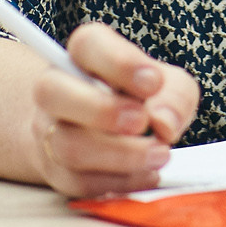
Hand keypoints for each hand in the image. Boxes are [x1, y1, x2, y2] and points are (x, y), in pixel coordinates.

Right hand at [31, 22, 200, 198]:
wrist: (103, 131)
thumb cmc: (139, 99)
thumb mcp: (169, 85)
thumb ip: (175, 95)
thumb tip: (164, 124)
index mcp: (85, 55)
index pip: (87, 44)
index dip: (119, 62)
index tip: (153, 82)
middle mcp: (57, 89)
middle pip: (52, 92)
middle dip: (102, 110)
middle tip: (143, 122)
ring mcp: (50, 131)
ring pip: (68, 145)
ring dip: (120, 155)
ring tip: (159, 154)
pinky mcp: (57, 170)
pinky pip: (79, 181)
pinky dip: (119, 182)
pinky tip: (147, 174)